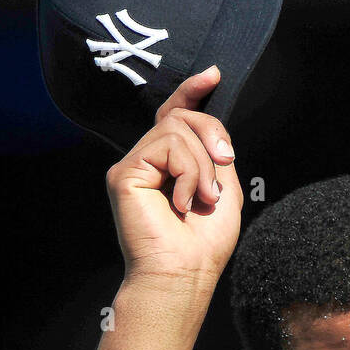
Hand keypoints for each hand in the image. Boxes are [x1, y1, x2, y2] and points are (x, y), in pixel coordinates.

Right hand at [106, 65, 243, 290]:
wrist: (184, 274)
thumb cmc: (204, 244)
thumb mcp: (224, 188)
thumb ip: (215, 150)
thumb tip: (207, 113)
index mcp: (171, 165)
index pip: (176, 116)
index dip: (192, 92)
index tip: (213, 75)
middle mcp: (149, 161)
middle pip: (182, 116)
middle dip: (212, 135)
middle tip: (225, 166)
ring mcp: (134, 165)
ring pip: (176, 127)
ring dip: (202, 164)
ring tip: (202, 199)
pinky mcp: (124, 173)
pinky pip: (166, 144)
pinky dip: (187, 171)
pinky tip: (183, 202)